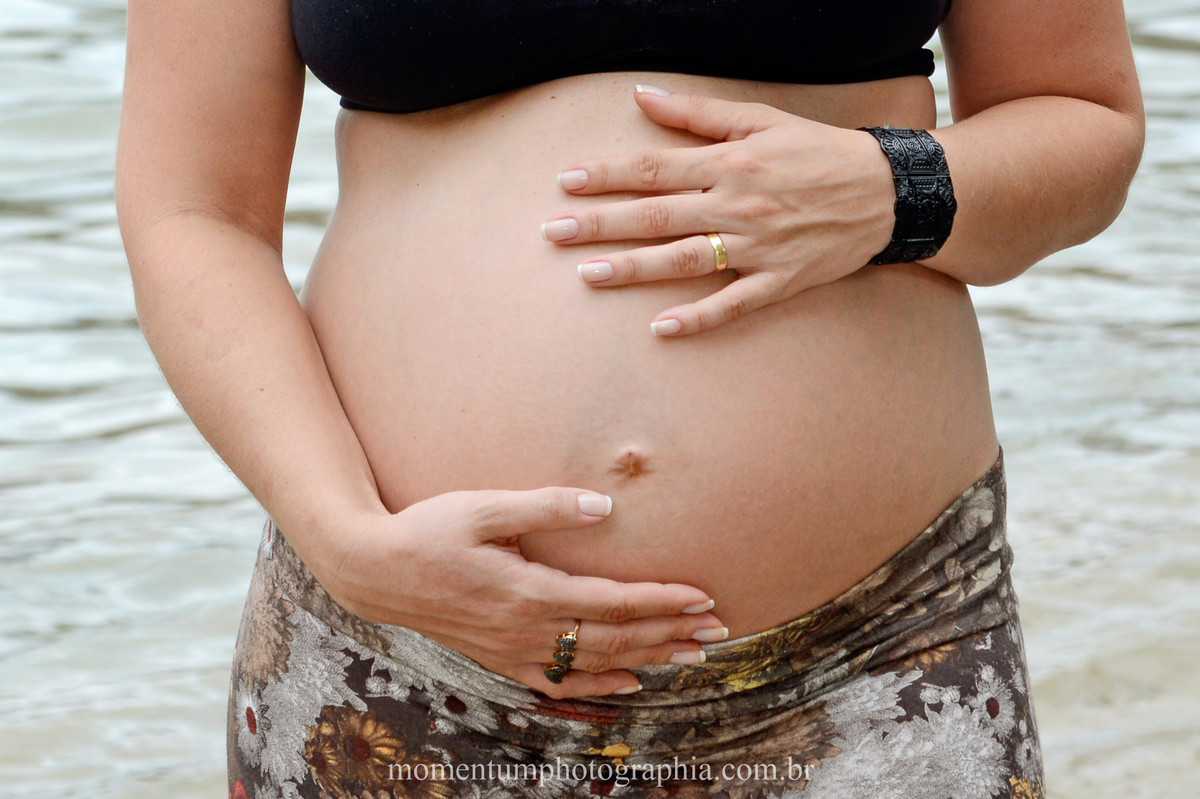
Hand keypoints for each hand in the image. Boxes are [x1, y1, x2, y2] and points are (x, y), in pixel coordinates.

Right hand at [320, 488, 726, 699]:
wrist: (374, 572)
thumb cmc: (428, 531)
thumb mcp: (483, 508)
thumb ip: (546, 507)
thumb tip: (604, 506)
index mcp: (528, 592)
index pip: (613, 602)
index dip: (662, 600)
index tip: (703, 596)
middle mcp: (527, 630)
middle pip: (616, 639)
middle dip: (671, 633)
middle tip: (719, 629)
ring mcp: (514, 651)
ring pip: (596, 663)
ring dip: (649, 659)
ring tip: (693, 655)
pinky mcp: (501, 659)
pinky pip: (560, 682)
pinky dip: (600, 685)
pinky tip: (630, 684)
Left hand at [542, 85, 897, 335]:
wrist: (887, 191)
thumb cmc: (818, 151)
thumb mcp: (761, 119)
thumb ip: (698, 113)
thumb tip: (643, 95)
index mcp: (730, 164)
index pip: (654, 169)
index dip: (606, 175)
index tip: (565, 183)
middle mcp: (737, 205)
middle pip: (657, 215)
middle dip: (601, 224)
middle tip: (554, 233)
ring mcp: (758, 247)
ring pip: (684, 260)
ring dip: (634, 268)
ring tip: (588, 275)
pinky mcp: (779, 280)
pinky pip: (734, 303)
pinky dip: (699, 317)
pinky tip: (661, 328)